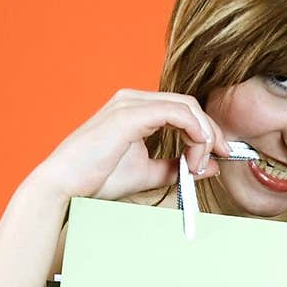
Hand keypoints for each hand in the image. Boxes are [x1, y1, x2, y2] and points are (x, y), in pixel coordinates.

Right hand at [28, 88, 231, 202]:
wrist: (64, 186)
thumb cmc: (96, 179)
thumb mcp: (146, 173)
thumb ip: (175, 168)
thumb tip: (207, 166)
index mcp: (135, 109)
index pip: (183, 110)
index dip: (206, 131)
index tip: (216, 157)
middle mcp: (133, 99)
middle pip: (189, 105)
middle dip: (211, 131)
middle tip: (221, 156)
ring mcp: (130, 103)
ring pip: (186, 107)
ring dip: (203, 135)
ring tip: (201, 163)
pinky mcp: (130, 113)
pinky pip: (176, 113)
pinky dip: (193, 132)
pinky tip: (194, 154)